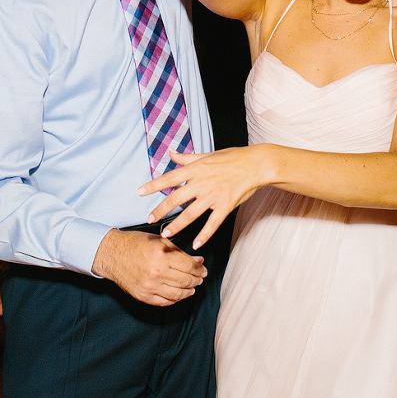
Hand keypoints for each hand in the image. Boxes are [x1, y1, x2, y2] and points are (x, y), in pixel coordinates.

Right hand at [90, 229, 206, 305]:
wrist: (111, 254)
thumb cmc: (135, 243)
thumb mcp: (160, 241)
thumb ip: (180, 252)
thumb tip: (199, 261)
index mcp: (162, 256)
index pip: (190, 267)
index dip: (200, 269)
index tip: (203, 270)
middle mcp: (157, 272)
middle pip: (186, 281)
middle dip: (197, 280)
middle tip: (200, 278)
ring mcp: (149, 286)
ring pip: (178, 294)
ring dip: (189, 291)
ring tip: (192, 288)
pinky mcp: (142, 296)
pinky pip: (164, 302)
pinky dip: (175, 299)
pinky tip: (179, 294)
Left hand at [140, 147, 268, 248]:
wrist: (256, 164)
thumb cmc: (233, 157)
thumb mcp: (208, 154)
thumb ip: (188, 158)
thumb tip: (170, 153)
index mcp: (197, 168)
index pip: (170, 177)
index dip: (154, 185)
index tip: (140, 192)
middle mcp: (203, 182)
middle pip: (176, 198)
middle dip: (161, 210)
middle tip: (149, 219)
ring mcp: (214, 195)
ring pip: (191, 213)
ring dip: (178, 224)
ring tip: (166, 234)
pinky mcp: (226, 205)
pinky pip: (213, 223)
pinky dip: (204, 234)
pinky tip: (196, 244)